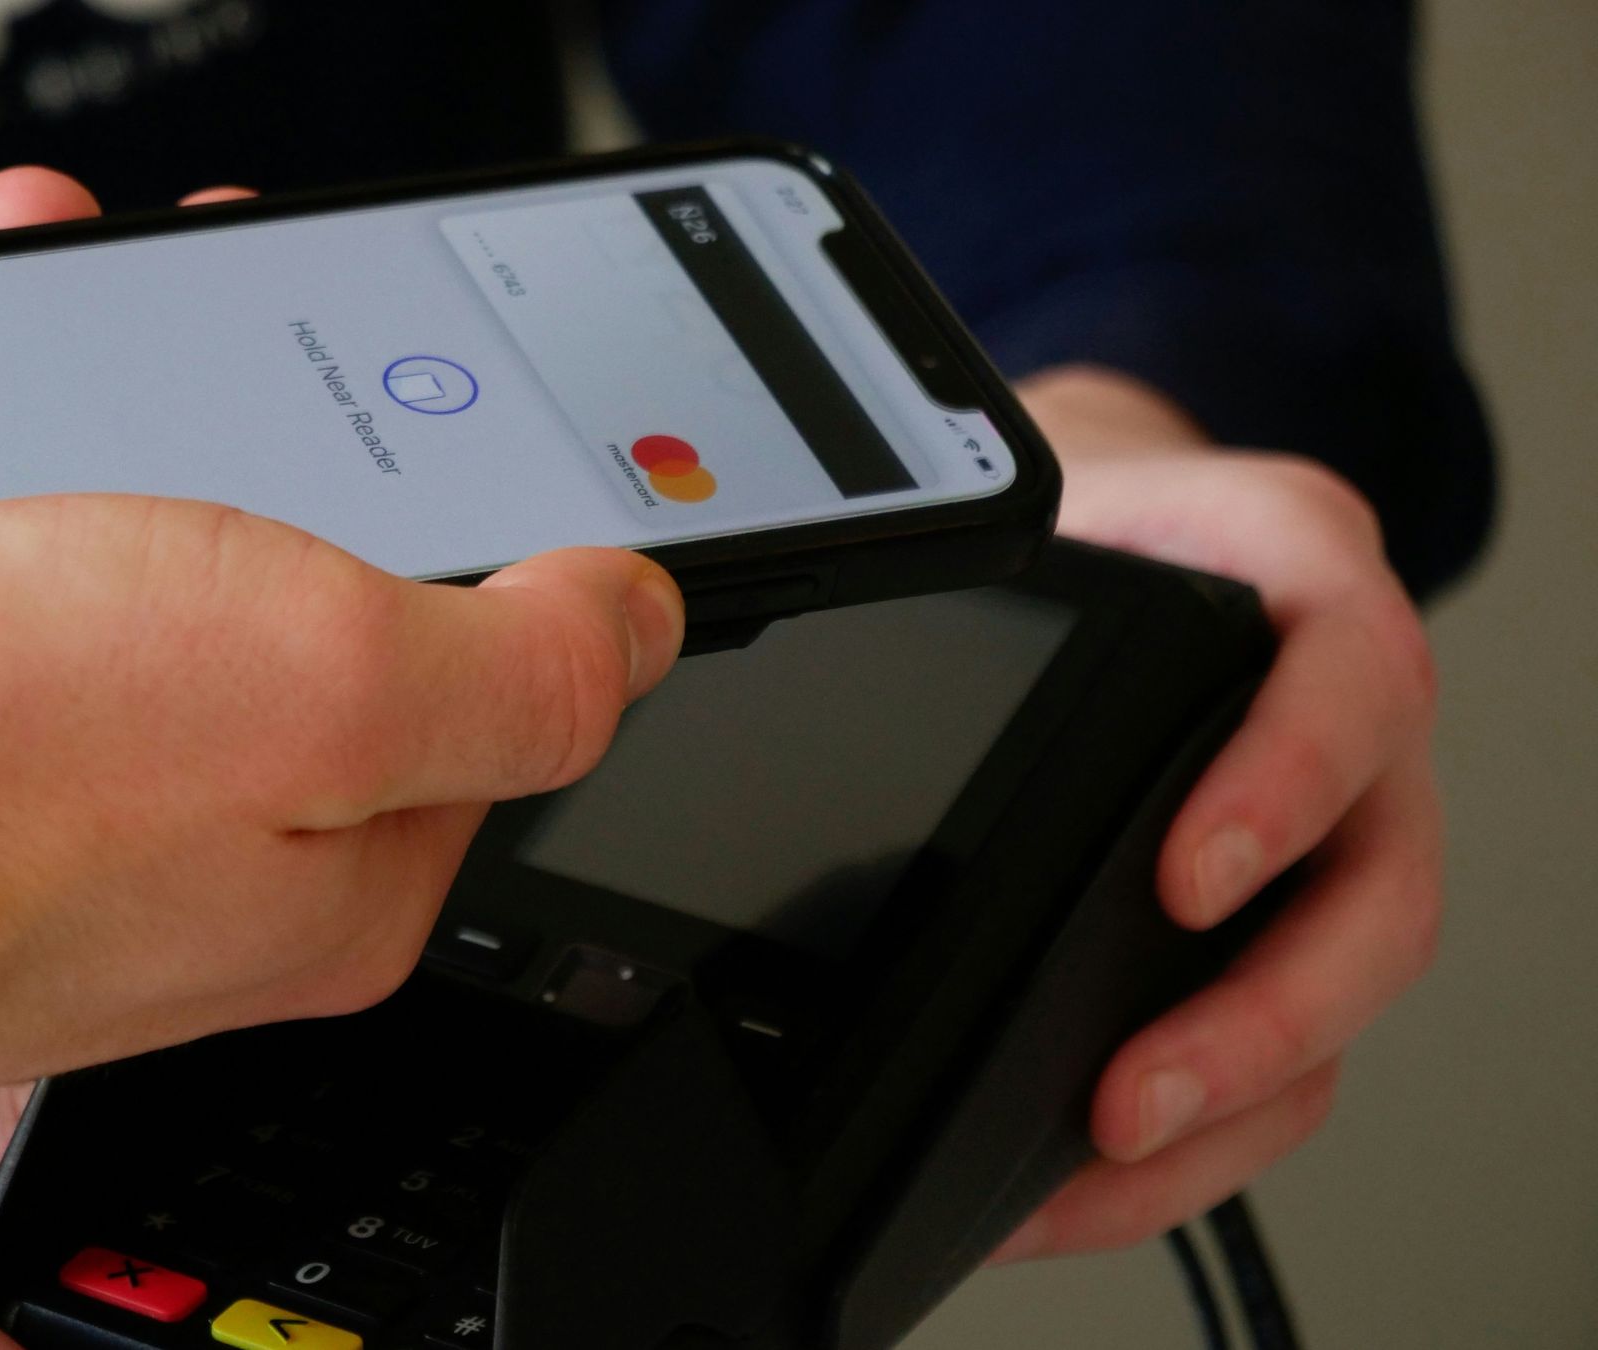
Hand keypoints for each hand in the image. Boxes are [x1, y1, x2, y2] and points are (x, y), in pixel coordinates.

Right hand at [0, 164, 679, 1346]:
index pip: (476, 672)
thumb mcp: (336, 681)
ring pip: (104, 566)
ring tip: (23, 276)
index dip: (459, 506)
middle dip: (237, 414)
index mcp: (347, 853)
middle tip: (183, 295)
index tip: (403, 391)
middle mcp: (208, 854)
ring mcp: (54, 815)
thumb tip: (636, 622)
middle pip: (273, 591)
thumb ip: (525, 663)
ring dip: (73, 409)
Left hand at [994, 367, 1442, 1258]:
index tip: (1187, 879)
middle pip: (1378, 882)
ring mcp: (1329, 823)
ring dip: (1236, 1096)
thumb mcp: (1029, 503)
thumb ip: (973, 551)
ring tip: (1107, 1155)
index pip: (1346, 668)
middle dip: (1265, 1012)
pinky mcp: (1287, 909)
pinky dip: (1205, 1123)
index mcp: (1286, 578)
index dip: (1287, 779)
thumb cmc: (1068, 518)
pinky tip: (1099, 1171)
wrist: (1096, 519)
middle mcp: (1337, 713)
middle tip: (1138, 1092)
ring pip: (1341, 986)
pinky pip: (1286, 1037)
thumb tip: (801, 613)